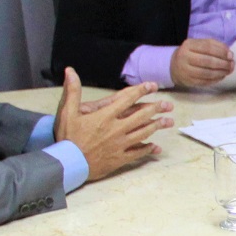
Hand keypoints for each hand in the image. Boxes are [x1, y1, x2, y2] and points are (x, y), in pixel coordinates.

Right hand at [52, 67, 172, 181]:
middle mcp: (116, 129)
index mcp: (105, 116)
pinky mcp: (119, 158)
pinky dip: (147, 149)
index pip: (127, 99)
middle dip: (156, 108)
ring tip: (168, 121)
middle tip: (168, 105)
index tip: (153, 86)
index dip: (141, 91)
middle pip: (141, 116)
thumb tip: (70, 71)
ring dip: (156, 126)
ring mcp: (120, 144)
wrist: (68, 164)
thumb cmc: (67, 138)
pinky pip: (137, 153)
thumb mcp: (67, 112)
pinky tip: (155, 147)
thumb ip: (72, 91)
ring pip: (143, 133)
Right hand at [169, 37, 233, 88]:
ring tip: (228, 71)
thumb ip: (214, 46)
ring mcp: (185, 70)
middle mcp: (185, 57)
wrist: (174, 66)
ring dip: (221, 73)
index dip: (221, 51)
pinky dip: (215, 80)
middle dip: (223, 64)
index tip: (231, 55)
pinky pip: (204, 82)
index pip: (208, 47)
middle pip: (208, 61)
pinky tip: (221, 76)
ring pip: (207, 73)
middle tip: (232, 65)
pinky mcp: (188, 81)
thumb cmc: (191, 53)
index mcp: (189, 45)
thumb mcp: (199, 45)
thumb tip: (229, 54)